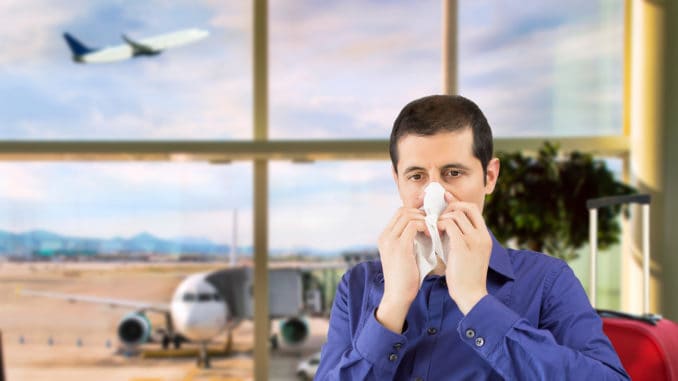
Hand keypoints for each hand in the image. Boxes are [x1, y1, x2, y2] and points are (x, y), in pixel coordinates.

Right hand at [375, 207, 427, 332]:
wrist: (397, 296)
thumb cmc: (405, 278)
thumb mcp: (406, 254)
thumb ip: (410, 241)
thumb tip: (426, 229)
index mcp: (385, 237)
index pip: (399, 213)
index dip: (415, 212)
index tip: (429, 219)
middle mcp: (385, 236)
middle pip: (403, 210)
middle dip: (420, 213)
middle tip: (433, 222)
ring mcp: (390, 240)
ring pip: (408, 215)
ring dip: (423, 219)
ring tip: (433, 228)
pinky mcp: (400, 246)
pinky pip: (413, 225)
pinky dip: (425, 226)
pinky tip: (432, 234)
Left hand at [438, 193, 491, 314]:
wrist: (471, 295)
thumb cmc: (465, 276)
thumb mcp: (468, 252)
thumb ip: (461, 237)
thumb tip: (446, 223)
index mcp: (485, 236)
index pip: (473, 209)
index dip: (458, 204)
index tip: (445, 203)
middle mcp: (482, 235)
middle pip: (466, 207)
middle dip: (449, 207)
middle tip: (437, 215)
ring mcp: (473, 240)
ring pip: (456, 215)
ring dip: (442, 217)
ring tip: (433, 226)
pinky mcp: (462, 246)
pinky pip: (449, 225)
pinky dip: (439, 225)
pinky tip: (433, 231)